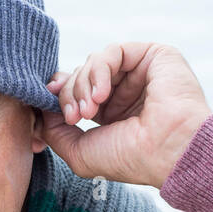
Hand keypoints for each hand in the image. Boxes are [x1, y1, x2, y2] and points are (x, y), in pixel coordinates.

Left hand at [40, 43, 211, 188]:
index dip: (57, 94)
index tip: (44, 103)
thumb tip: (42, 107)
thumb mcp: (79, 152)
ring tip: (88, 111)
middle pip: (79, 76)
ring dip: (82, 85)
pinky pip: (112, 52)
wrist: (170, 152)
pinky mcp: (153, 56)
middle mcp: (124, 92)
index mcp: (110, 113)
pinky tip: (102, 94)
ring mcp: (139, 73)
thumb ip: (54, 131)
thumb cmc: (131, 159)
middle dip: (68, 94)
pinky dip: (99, 71)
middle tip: (73, 117)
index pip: (75, 91)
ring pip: (92, 64)